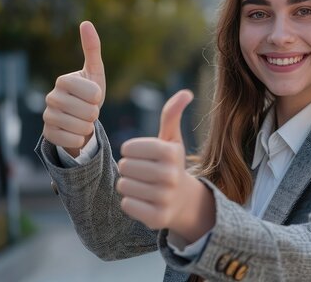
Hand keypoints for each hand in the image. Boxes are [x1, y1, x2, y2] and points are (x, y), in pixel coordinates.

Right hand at [42, 21, 105, 156]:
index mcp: (63, 80)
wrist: (78, 120)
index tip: (94, 95)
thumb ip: (92, 49)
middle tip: (88, 111)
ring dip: (88, 126)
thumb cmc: (89, 94)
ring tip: (82, 120)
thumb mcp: (94, 72)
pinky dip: (80, 139)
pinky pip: (74, 140)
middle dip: (95, 114)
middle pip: (89, 112)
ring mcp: (47, 116)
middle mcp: (51, 96)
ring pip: (82, 127)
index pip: (93, 93)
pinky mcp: (48, 134)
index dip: (98, 96)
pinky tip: (75, 132)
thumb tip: (86, 22)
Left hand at [117, 90, 214, 241]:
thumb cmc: (171, 164)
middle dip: (128, 169)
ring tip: (143, 186)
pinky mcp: (157, 217)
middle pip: (125, 167)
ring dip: (128, 185)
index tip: (142, 156)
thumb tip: (187, 92)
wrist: (184, 201)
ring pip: (123, 186)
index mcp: (170, 152)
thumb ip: (172, 115)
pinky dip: (130, 202)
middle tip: (142, 173)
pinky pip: (126, 205)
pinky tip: (143, 201)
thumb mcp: (172, 139)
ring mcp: (164, 198)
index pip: (128, 148)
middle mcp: (170, 175)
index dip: (130, 152)